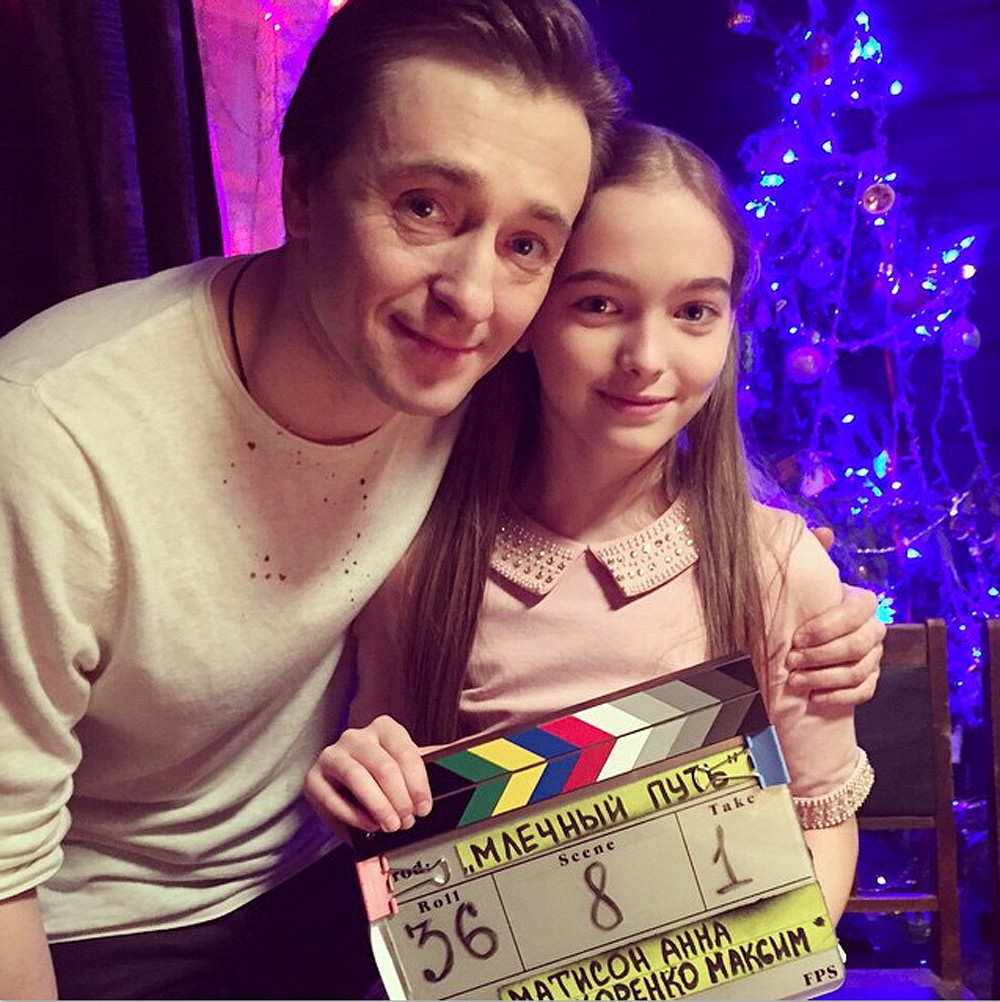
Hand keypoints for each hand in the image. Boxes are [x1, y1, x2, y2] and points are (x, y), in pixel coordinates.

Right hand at [304, 715, 431, 835]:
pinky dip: (353, 815)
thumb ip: (435, 760)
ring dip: (379, 806)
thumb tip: (471, 750)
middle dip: (399, 799)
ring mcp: (333, 754)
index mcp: (384, 728)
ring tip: (391, 825)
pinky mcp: (314, 778)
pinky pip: (332, 798)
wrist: (344, 784)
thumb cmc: (383, 774)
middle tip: (407, 822)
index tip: (425, 808)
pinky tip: (368, 825)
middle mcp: (356, 736)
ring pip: (358, 777)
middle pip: (383, 766)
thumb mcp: (408, 764)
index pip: (405, 752)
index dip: (418, 783)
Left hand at [786, 580, 884, 706]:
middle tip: (792, 660)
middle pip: (857, 646)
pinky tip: (814, 696)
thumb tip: (779, 594)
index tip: (797, 638)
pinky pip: (863, 692)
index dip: (825, 628)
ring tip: (796, 679)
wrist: (812, 632)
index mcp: (862, 602)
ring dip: (822, 678)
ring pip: (857, 672)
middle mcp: (873, 629)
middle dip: (819, 656)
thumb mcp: (805, 597)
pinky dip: (836, 697)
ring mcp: (875, 655)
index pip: (854, 613)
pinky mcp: (871, 678)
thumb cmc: (806, 612)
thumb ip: (800, 596)